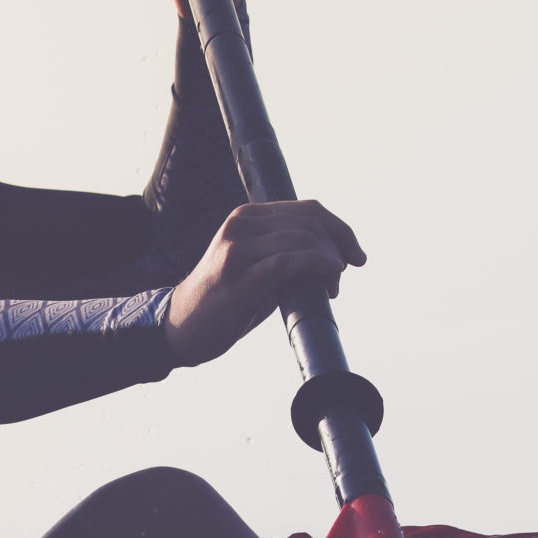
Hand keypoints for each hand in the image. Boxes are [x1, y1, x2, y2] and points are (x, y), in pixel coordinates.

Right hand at [164, 201, 365, 366]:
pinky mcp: (238, 275)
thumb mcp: (256, 267)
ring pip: (303, 240)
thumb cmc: (225, 302)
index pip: (308, 210)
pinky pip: (288, 262)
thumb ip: (286, 253)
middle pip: (310, 222)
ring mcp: (237, 248)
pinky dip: (316, 265)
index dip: (340, 230)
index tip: (356, 255)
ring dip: (329, 262)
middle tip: (339, 278)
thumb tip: (336, 258)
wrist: (182, 328)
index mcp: (246, 217)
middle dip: (339, 247)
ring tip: (330, 288)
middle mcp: (241, 225)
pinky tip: (330, 275)